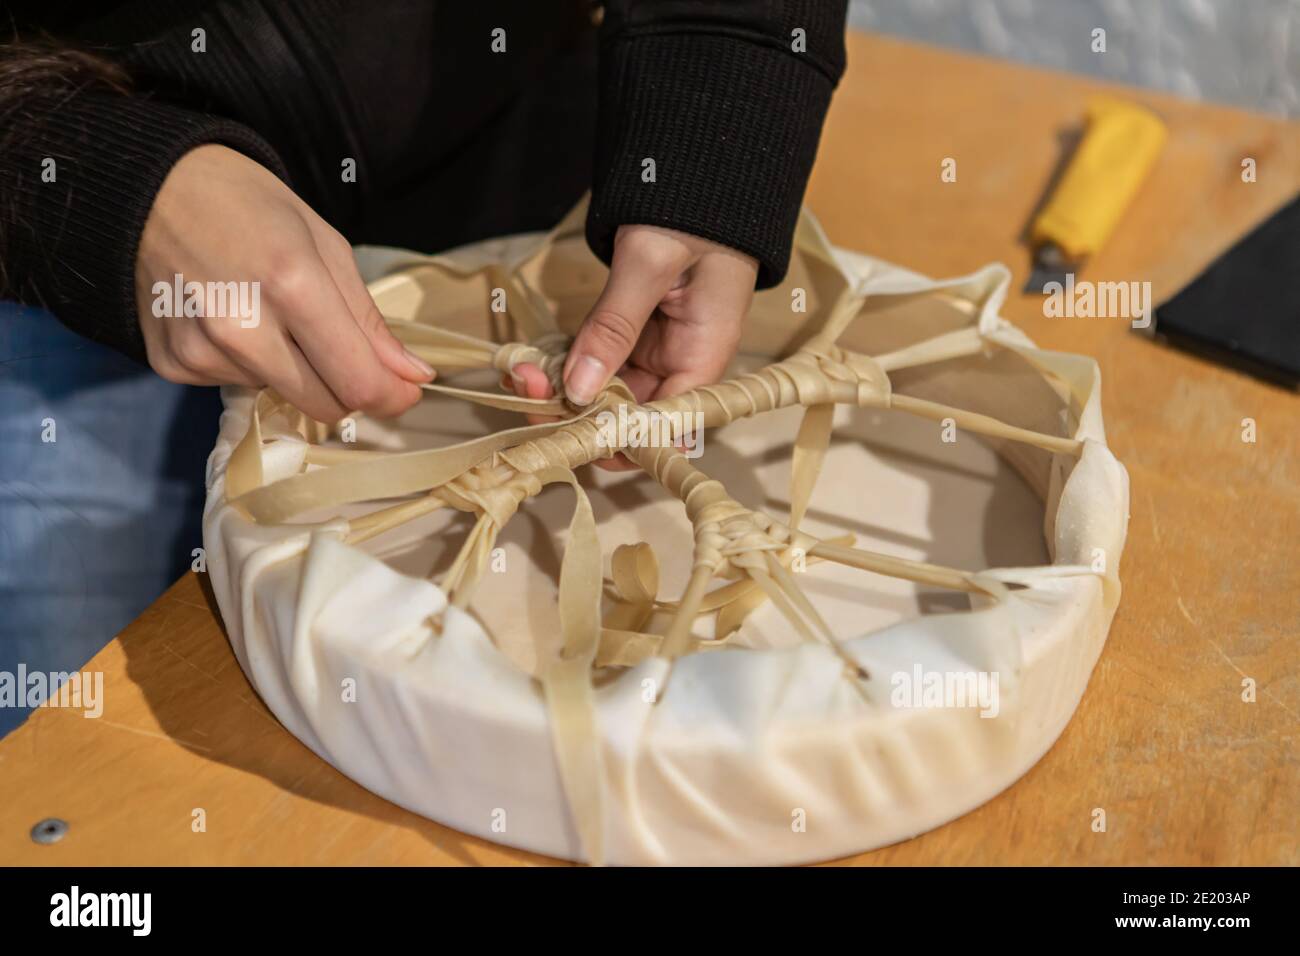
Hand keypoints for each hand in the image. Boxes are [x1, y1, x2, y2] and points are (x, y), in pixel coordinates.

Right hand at [136, 144, 433, 421]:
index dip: (391, 395)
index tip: (404, 391)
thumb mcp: (323, 244)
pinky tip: (230, 318)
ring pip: (281, 395)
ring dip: (292, 369)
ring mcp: (202, 350)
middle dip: (347, 387)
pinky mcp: (174, 364)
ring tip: (267, 312)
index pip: (357, 382)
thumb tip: (413, 375)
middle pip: (325, 405)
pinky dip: (248, 363)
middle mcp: (242, 328)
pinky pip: (235, 386)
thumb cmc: (246, 204)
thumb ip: (368, 320)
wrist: (147, 186)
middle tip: (342, 351)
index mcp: (292, 285)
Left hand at [510, 224, 756, 468]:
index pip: (664, 426)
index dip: (617, 438)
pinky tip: (534, 360)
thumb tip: (579, 389)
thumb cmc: (689, 209)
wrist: (696, 164)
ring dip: (563, 390)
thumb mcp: (649, 263)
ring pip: (607, 390)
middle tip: (526, 390)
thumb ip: (614, 326)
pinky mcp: (635, 330)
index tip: (566, 432)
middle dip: (576, 411)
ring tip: (521, 373)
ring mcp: (656, 347)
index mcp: (704, 354)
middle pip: (629, 413)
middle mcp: (682, 361)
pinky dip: (567, 363)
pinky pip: (599, 360)